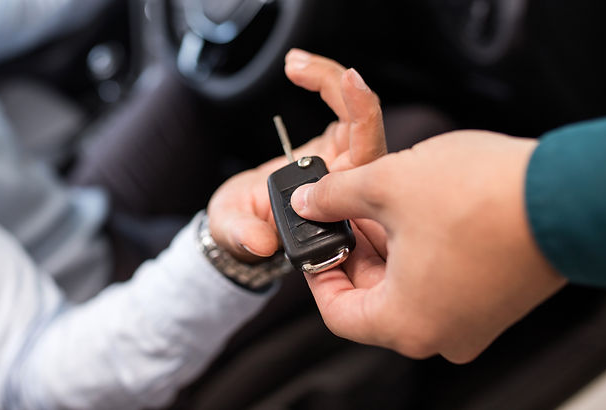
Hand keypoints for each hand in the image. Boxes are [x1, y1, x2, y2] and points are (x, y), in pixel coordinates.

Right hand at [207, 49, 385, 261]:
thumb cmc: (246, 231)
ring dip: (331, 79)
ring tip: (294, 62)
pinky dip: (324, 81)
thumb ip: (245, 237)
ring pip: (358, 114)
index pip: (367, 166)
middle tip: (304, 68)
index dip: (363, 122)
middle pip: (368, 132)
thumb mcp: (237, 235)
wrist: (244, 222)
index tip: (345, 89)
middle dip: (348, 93)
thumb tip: (260, 241)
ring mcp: (345, 161)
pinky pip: (343, 107)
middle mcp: (351, 184)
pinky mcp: (336, 143)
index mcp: (342, 210)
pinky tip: (297, 66)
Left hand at [291, 130, 566, 362]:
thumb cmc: (482, 196)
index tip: (314, 242)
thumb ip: (334, 197)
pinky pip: (440, 284)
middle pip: (372, 299)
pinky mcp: (495, 303)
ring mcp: (472, 322)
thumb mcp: (386, 185)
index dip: (317, 273)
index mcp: (405, 323)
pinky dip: (420, 253)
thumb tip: (310, 202)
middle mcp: (439, 335)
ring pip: (406, 288)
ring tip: (381, 202)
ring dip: (387, 247)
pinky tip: (417, 212)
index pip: (337, 313)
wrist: (568, 192)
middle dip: (355, 251)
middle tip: (345, 212)